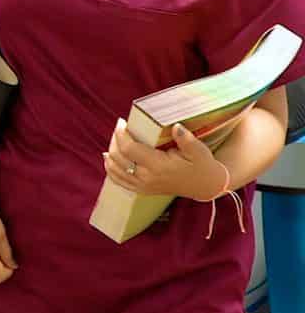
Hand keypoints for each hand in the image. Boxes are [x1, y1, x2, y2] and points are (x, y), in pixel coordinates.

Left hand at [104, 118, 228, 200]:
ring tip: (116, 137)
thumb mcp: (198, 151)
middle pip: (118, 157)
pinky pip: (118, 180)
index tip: (122, 122)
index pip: (129, 149)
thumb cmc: (201, 165)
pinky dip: (110, 168)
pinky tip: (108, 157)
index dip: (121, 134)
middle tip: (120, 126)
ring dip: (111, 151)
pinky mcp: (142, 190)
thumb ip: (186, 139)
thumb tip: (176, 127)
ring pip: (114, 168)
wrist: (204, 186)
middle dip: (115, 139)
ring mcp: (143, 186)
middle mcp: (147, 178)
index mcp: (159, 167)